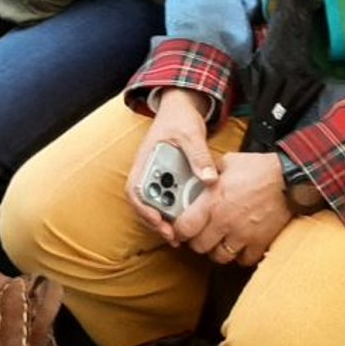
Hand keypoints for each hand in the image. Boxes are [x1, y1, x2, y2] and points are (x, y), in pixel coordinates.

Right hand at [125, 89, 217, 242]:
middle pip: (146, 203)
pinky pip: (172, 198)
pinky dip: (178, 211)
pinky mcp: (172, 179)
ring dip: (167, 220)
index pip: (135, 189)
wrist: (182, 109)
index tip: (157, 220)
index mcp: (146, 160)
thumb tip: (209, 179)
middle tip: (174, 236)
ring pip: (158, 204)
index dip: (143, 208)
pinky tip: (192, 219)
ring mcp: (160, 176)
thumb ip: (198, 155)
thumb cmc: (179, 118)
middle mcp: (149, 171)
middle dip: (156, 222)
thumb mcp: (190, 134)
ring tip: (181, 236)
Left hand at [173, 151, 292, 267]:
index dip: (179, 232)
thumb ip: (211, 172)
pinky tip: (240, 246)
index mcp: (212, 201)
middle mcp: (224, 221)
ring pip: (220, 257)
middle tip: (200, 235)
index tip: (180, 230)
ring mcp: (242, 234)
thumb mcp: (228, 162)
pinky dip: (240, 256)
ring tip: (219, 242)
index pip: (184, 228)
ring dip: (217, 251)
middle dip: (197, 242)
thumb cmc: (259, 168)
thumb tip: (201, 175)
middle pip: (200, 246)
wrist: (289, 178)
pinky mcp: (260, 242)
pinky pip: (244, 260)